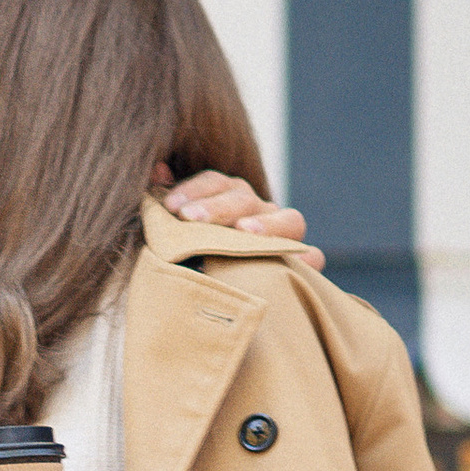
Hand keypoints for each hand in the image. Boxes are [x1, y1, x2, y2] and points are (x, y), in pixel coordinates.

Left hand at [163, 172, 323, 269]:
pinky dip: (308, 259)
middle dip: (217, 207)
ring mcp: (282, 235)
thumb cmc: (190, 261)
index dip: (194, 189)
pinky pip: (312, 257)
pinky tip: (301, 264)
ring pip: (288, 219)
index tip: (172, 207)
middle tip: (191, 218)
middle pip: (245, 198)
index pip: (216, 183)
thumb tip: (158, 168)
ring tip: (245, 231)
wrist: (216, 302)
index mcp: (229, 197)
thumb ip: (168, 201)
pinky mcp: (300, 263)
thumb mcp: (175, 232)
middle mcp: (258, 211)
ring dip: (266, 224)